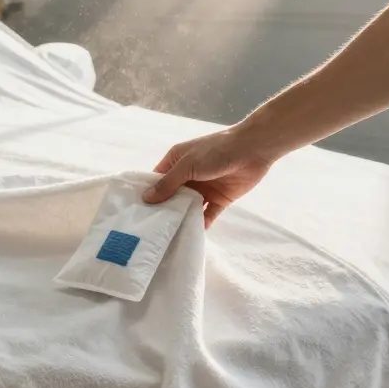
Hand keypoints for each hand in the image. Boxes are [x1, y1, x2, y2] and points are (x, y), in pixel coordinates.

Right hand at [142, 128, 274, 227]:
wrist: (253, 150)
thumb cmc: (215, 152)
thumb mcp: (187, 165)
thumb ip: (168, 183)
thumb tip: (146, 199)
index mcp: (176, 162)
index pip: (157, 180)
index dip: (148, 194)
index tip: (135, 213)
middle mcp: (188, 176)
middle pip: (171, 197)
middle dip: (163, 211)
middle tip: (149, 230)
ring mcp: (204, 188)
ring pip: (188, 207)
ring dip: (181, 218)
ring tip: (168, 237)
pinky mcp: (219, 199)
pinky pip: (207, 214)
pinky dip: (201, 223)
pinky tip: (193, 235)